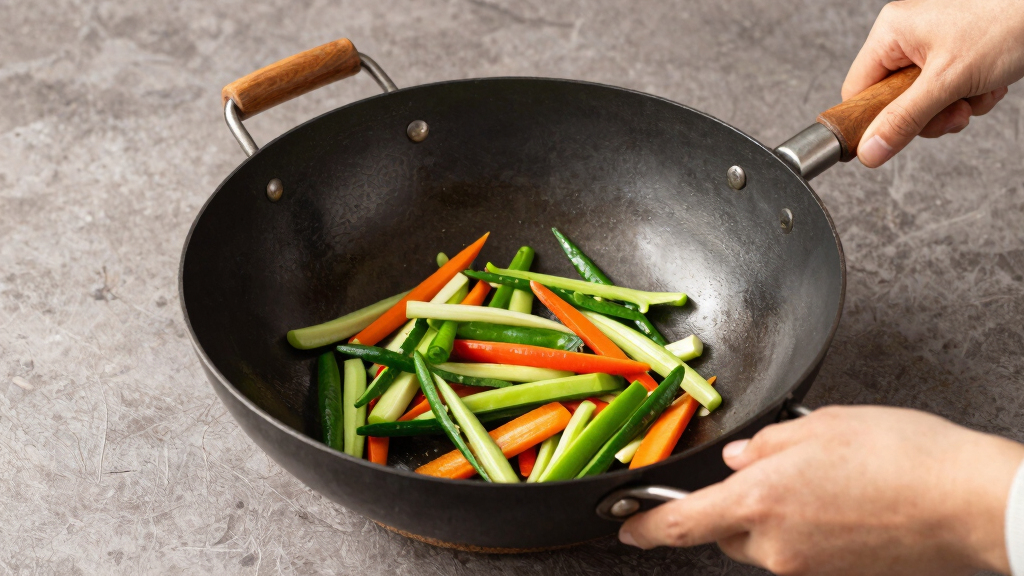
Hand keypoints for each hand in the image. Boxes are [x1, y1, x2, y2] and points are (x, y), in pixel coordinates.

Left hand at [618, 406, 1023, 575]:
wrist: (970, 504)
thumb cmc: (902, 456)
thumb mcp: (820, 427)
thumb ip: (765, 445)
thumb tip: (739, 457)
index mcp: (760, 500)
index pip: (679, 523)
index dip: (644, 527)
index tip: (624, 527)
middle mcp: (776, 545)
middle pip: (726, 530)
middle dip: (731, 504)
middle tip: (770, 470)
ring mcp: (807, 568)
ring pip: (763, 542)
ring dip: (772, 514)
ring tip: (821, 480)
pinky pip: (799, 551)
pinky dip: (804, 527)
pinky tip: (840, 501)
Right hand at [844, 0, 1023, 166]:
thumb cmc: (1006, 24)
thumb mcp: (947, 82)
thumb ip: (904, 120)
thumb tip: (869, 151)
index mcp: (891, 33)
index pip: (858, 91)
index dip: (874, 120)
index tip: (895, 136)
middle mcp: (906, 36)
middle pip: (893, 100)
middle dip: (929, 115)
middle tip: (954, 112)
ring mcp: (931, 44)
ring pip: (924, 100)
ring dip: (954, 107)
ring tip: (978, 92)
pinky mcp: (954, 51)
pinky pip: (947, 90)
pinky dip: (970, 95)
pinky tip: (989, 83)